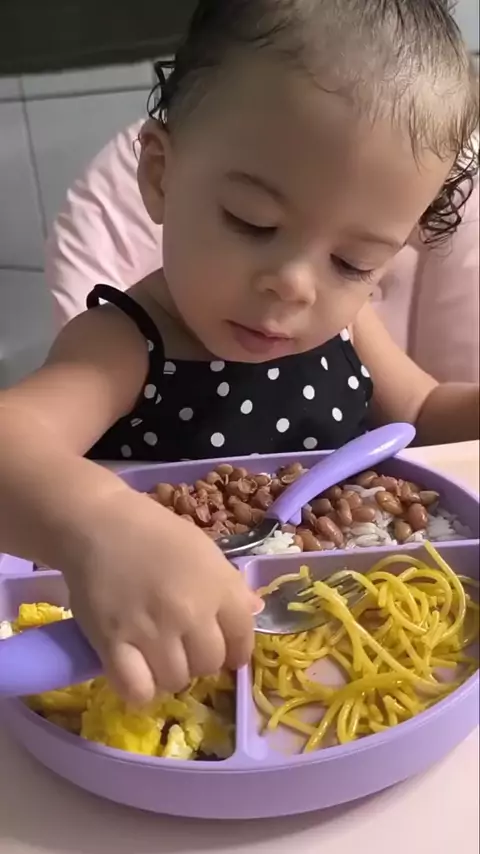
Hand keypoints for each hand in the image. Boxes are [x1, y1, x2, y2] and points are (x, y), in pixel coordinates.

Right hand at [62, 490, 261, 704]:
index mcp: (218, 587)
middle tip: (183, 646)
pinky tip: (136, 674)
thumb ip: (231, 585)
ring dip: (170, 674)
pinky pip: (137, 690)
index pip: (243, 640)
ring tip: (157, 656)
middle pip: (209, 665)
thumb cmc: (155, 532)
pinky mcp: (114, 644)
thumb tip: (254, 612)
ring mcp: (152, 631)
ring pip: (176, 681)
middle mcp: (190, 613)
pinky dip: (140, 689)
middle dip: (200, 660)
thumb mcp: (204, 549)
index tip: (224, 650)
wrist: (99, 524)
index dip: (236, 650)